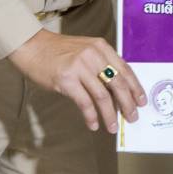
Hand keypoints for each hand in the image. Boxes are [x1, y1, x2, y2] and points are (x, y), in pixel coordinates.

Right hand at [7, 29, 143, 132]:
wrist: (31, 46)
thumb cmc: (58, 51)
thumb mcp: (85, 49)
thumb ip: (101, 63)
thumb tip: (118, 89)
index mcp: (101, 47)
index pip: (125, 69)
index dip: (136, 88)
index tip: (141, 101)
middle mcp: (93, 56)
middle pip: (118, 84)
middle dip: (127, 104)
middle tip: (132, 118)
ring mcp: (79, 67)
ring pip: (103, 96)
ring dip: (110, 114)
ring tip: (113, 127)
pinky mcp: (66, 80)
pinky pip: (84, 102)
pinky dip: (91, 116)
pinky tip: (93, 124)